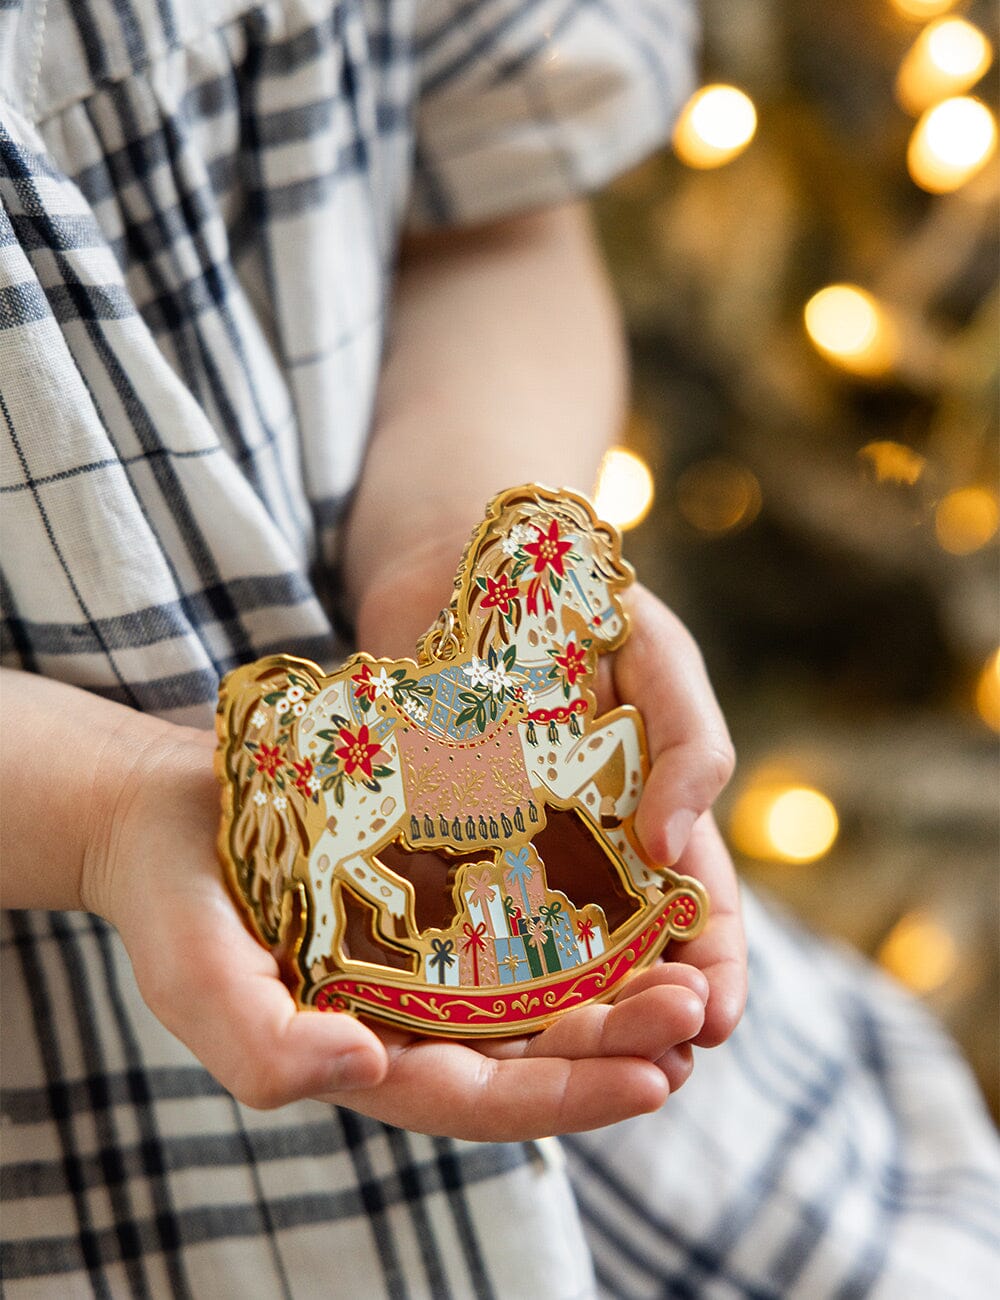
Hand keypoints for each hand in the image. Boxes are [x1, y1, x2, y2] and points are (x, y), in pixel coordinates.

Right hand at [89, 726, 709, 1140]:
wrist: (163, 810)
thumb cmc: (170, 900)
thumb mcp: (192, 977)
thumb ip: (259, 1044)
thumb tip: (364, 1072)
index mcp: (367, 1058)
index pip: (480, 1100)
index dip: (567, 1097)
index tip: (653, 1079)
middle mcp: (411, 1019)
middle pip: (530, 1049)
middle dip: (617, 1043)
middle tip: (694, 1013)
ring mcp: (427, 958)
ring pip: (540, 987)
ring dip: (616, 984)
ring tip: (692, 968)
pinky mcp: (437, 893)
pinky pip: (520, 913)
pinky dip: (579, 914)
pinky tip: (637, 891)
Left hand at [360, 563, 747, 1055]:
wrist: (458, 562)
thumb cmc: (580, 602)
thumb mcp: (659, 657)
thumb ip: (690, 741)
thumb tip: (678, 846)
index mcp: (659, 822)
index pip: (705, 918)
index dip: (718, 974)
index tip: (713, 1020)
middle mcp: (589, 858)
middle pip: (625, 964)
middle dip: (636, 1018)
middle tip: (632, 1061)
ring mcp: (514, 859)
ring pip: (541, 964)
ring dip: (555, 1018)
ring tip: (555, 1056)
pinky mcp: (437, 849)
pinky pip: (453, 919)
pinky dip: (463, 968)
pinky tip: (453, 1005)